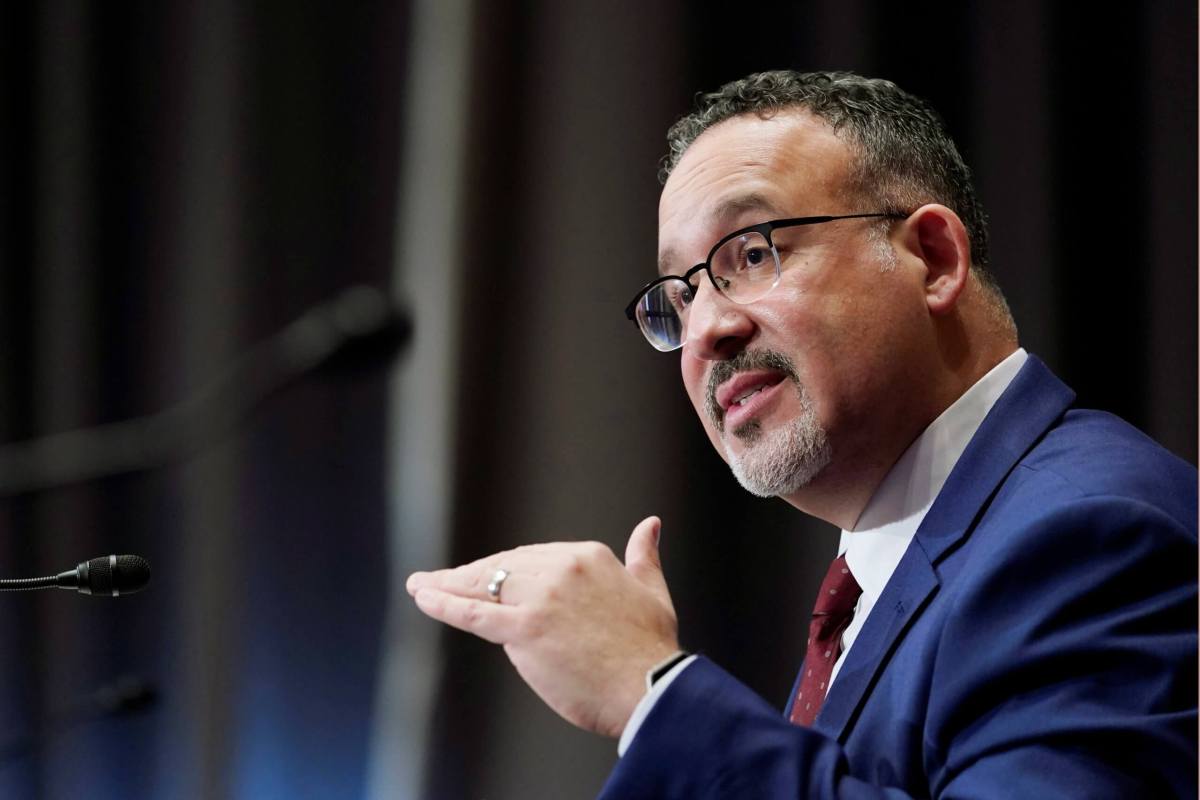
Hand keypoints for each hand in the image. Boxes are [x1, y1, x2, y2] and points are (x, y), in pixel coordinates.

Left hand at [406, 516, 678, 737]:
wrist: (651, 688)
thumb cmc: (652, 649)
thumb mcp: (651, 590)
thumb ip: (644, 556)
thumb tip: (650, 525)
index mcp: (587, 556)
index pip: (531, 557)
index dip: (503, 570)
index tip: (485, 576)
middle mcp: (561, 569)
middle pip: (502, 568)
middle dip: (470, 577)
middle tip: (441, 582)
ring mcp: (540, 598)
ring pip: (483, 586)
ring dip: (446, 585)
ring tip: (422, 585)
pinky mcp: (525, 630)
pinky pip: (473, 613)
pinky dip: (443, 603)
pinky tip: (424, 596)